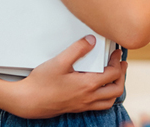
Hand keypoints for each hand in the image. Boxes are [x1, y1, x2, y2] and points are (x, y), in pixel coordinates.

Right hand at [7, 36, 126, 118]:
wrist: (28, 101)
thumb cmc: (41, 83)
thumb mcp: (59, 61)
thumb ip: (77, 49)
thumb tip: (92, 40)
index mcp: (87, 85)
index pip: (113, 74)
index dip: (118, 61)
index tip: (117, 53)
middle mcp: (88, 97)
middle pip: (116, 89)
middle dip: (121, 75)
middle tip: (121, 64)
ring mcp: (83, 105)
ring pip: (109, 101)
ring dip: (115, 88)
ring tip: (114, 77)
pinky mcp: (77, 108)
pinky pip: (99, 106)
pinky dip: (105, 98)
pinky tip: (99, 89)